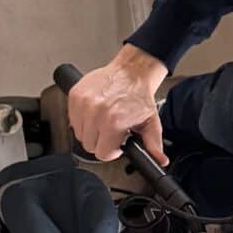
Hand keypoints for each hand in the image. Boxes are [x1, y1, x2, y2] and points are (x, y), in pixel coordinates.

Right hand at [68, 44, 169, 166]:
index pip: (102, 154)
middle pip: (89, 145)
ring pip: (78, 133)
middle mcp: (96, 112)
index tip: (115, 143)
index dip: (111, 151)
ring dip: (90, 131)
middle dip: (100, 141)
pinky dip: (82, 119)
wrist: (131, 72)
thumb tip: (160, 160)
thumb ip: (153, 145)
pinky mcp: (75, 95)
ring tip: (103, 120)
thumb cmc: (139, 95)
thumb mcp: (151, 123)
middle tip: (110, 131)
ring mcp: (83, 103)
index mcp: (113, 122)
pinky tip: (94, 113)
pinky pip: (72, 119)